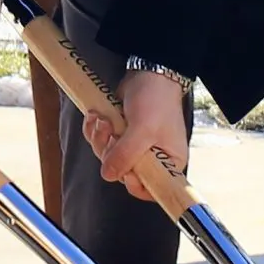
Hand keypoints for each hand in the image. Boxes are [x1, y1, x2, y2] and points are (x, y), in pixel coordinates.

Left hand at [85, 67, 189, 199]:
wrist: (148, 74)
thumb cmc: (155, 101)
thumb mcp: (143, 130)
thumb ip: (126, 155)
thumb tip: (108, 175)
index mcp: (168, 163)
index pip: (152, 190)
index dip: (135, 185)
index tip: (125, 173)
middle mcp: (152, 160)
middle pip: (122, 173)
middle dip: (109, 153)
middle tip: (109, 132)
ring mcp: (133, 149)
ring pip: (107, 158)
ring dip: (99, 139)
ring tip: (102, 120)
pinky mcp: (119, 136)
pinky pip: (100, 143)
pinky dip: (94, 131)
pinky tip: (96, 117)